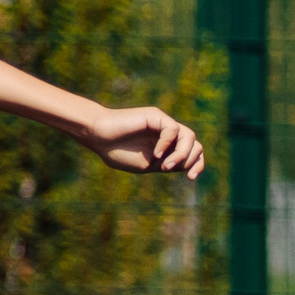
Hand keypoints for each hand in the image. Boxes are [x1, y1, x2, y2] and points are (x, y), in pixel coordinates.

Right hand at [77, 107, 204, 178]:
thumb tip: (186, 163)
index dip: (197, 164)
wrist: (97, 137)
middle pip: (195, 145)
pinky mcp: (157, 116)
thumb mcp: (146, 165)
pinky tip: (155, 154)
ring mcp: (163, 123)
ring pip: (189, 136)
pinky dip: (166, 144)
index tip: (191, 178)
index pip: (192, 153)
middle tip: (168, 169)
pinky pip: (172, 130)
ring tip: (164, 165)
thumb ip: (167, 164)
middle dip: (189, 160)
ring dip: (181, 154)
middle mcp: (169, 134)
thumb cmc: (116, 152)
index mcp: (167, 146)